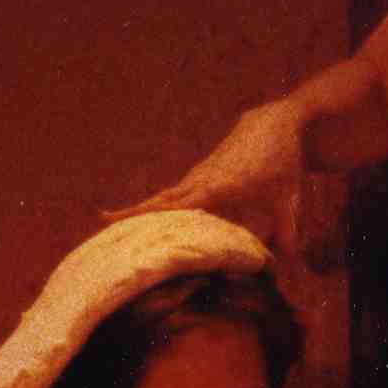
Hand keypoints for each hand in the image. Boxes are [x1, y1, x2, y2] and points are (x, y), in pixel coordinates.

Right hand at [110, 100, 305, 249]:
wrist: (274, 123)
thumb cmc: (282, 162)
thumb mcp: (287, 199)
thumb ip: (286, 232)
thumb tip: (286, 264)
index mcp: (220, 186)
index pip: (184, 205)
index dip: (158, 214)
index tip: (136, 221)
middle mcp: (202, 180)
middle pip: (161, 200)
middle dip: (132, 211)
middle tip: (100, 221)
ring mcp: (198, 177)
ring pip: (163, 197)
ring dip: (138, 210)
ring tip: (108, 223)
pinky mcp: (199, 176)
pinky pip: (173, 195)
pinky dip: (156, 207)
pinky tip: (143, 221)